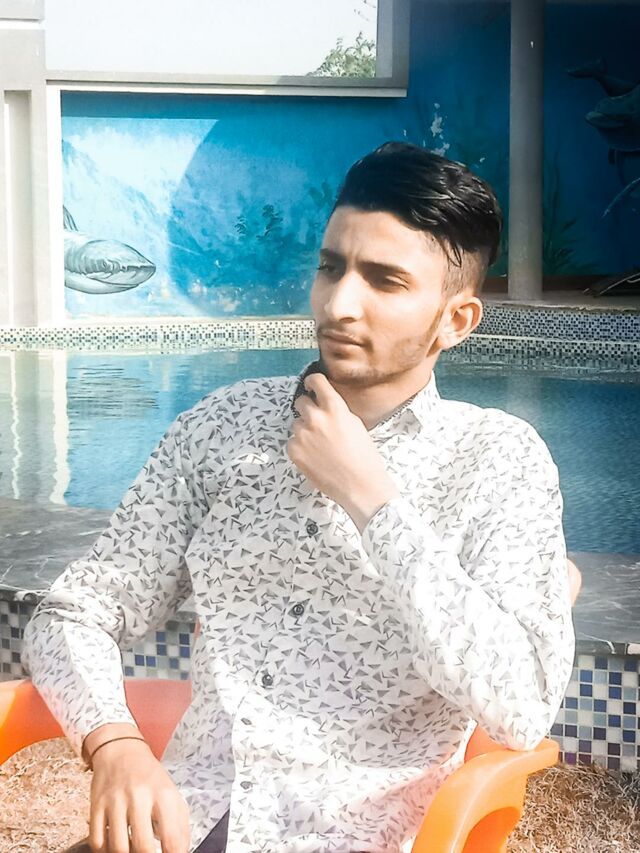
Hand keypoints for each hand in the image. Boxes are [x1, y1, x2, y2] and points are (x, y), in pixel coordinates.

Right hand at [88, 736, 189, 852]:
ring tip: (132, 851)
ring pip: (118, 847)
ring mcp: (116, 801)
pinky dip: (105, 851)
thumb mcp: (172, 794)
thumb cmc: (150, 777)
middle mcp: (140, 797)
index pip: (172, 838)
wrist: (122, 750)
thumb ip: (180, 825)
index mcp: (163, 795)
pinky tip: (114, 847)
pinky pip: (97, 841)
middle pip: (143, 846)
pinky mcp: (97, 805)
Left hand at [288, 373, 398, 531]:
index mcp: (335, 408)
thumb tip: (324, 404)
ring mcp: (302, 434)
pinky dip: (300, 447)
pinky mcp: (294, 450)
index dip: (312, 383)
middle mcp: (316, 417)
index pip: (316, 381)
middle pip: (301, 401)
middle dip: (308, 409)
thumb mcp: (355, 424)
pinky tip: (315, 457)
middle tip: (317, 422)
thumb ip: (337, 411)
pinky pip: (292, 442)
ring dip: (305, 431)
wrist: (360, 485)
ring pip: (296, 424)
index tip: (310, 386)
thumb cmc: (364, 457)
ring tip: (320, 446)